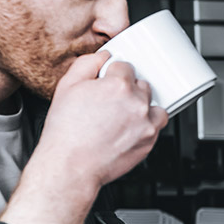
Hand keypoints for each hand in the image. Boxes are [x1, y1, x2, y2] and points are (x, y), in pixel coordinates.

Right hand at [34, 51, 167, 194]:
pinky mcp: (150, 141)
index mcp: (118, 85)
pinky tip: (129, 128)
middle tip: (111, 102)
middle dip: (127, 90)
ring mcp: (146, 123)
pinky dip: (146, 125)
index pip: (125, 67)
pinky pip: (156, 126)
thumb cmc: (66, 132)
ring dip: (142, 106)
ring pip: (153, 104)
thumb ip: (87, 64)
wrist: (71, 165)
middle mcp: (137, 103)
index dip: (113, 75)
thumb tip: (102, 57)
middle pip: (141, 85)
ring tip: (123, 115)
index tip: (107, 83)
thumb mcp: (67, 86)